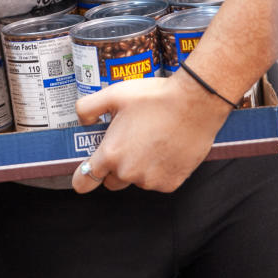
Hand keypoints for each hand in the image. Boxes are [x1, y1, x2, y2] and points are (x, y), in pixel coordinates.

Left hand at [72, 71, 231, 194]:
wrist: (195, 103)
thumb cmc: (155, 97)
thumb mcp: (114, 94)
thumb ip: (88, 108)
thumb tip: (84, 121)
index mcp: (111, 154)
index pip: (85, 181)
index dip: (82, 179)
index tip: (84, 176)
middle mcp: (128, 172)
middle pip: (111, 182)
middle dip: (114, 168)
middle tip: (128, 144)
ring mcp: (151, 180)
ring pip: (136, 180)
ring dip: (139, 168)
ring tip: (151, 141)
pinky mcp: (171, 183)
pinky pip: (158, 181)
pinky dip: (159, 170)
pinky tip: (166, 149)